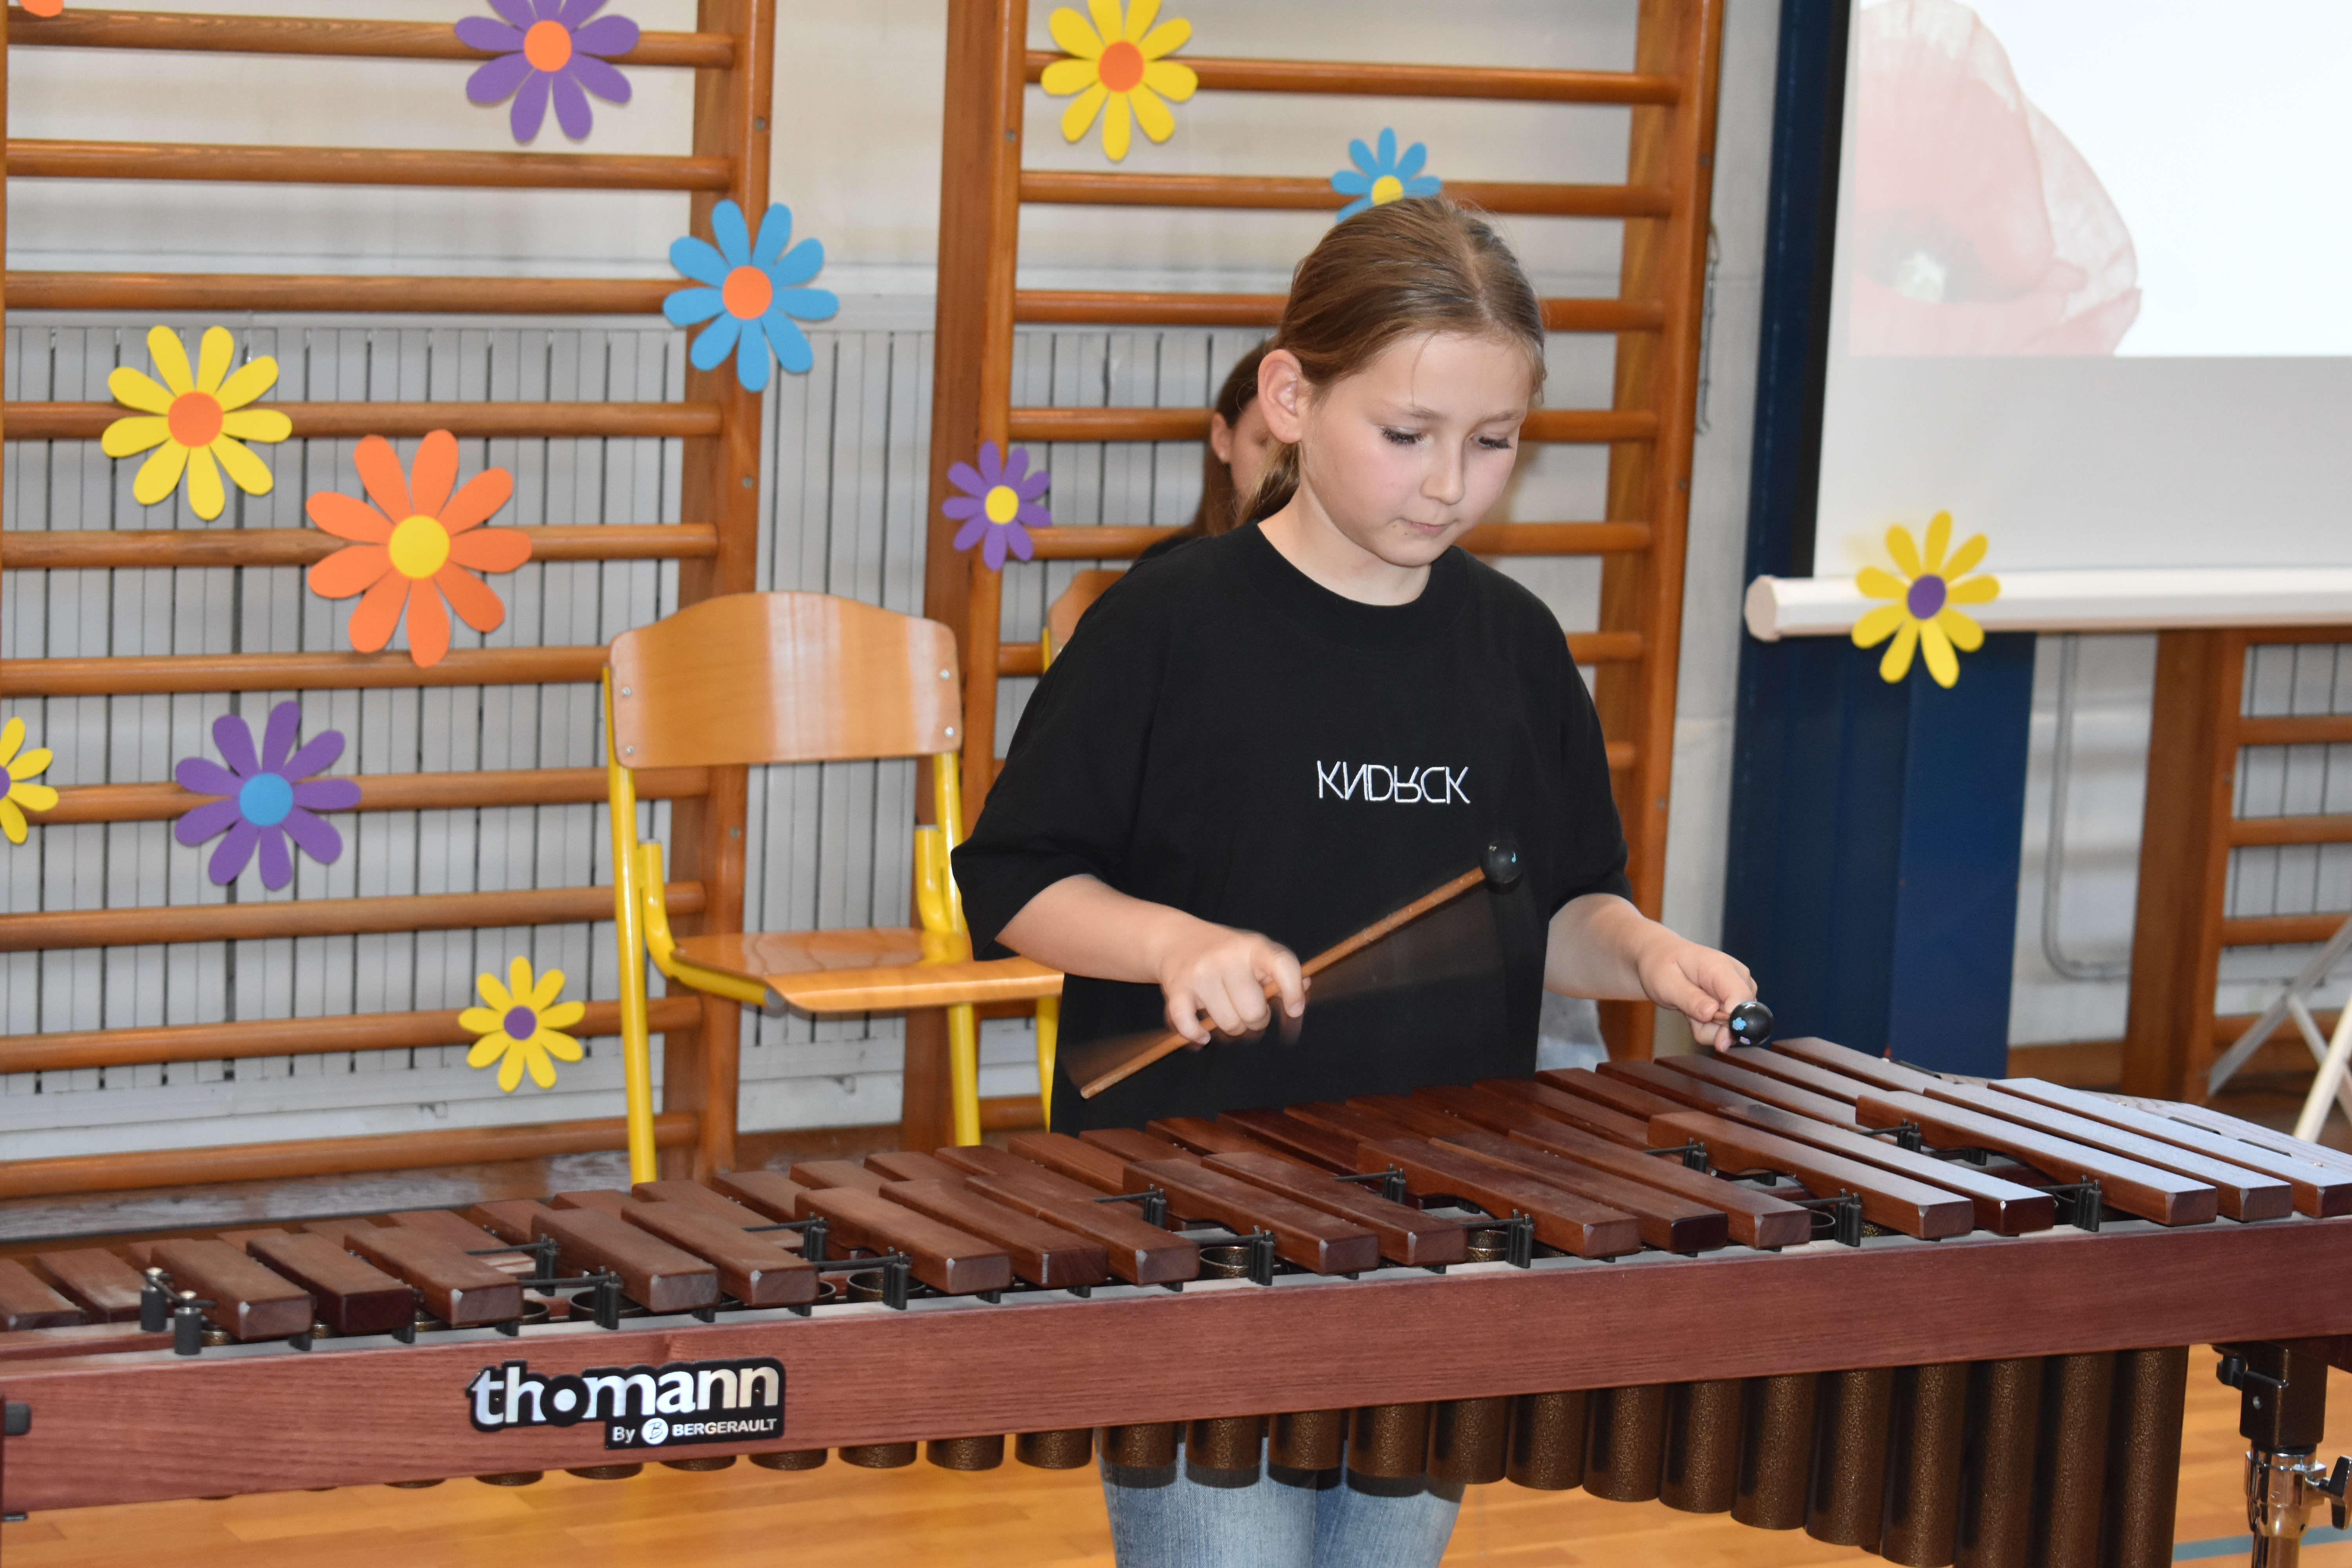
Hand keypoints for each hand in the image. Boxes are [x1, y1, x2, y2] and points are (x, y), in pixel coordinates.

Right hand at [1153, 920, 1305, 1045]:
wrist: (1177, 939)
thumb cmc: (1225, 953)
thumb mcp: (1256, 952)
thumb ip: (1281, 972)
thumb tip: (1305, 987)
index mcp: (1254, 947)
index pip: (1283, 965)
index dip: (1293, 992)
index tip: (1294, 1011)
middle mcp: (1227, 957)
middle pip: (1254, 1012)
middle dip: (1256, 1021)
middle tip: (1249, 1012)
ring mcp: (1200, 973)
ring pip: (1228, 1025)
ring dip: (1230, 1029)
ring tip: (1227, 1013)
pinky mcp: (1177, 988)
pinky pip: (1190, 1025)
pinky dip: (1196, 1036)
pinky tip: (1203, 1034)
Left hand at [1632, 932, 1755, 1047]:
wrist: (1660, 957)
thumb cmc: (1661, 966)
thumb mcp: (1666, 983)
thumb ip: (1690, 999)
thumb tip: (1712, 1013)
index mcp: (1721, 966)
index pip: (1742, 997)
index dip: (1735, 1023)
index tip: (1718, 1040)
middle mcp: (1737, 976)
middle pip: (1741, 1016)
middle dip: (1715, 1028)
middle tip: (1689, 1016)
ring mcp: (1739, 988)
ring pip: (1733, 1025)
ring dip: (1709, 1028)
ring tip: (1690, 1008)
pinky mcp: (1736, 1000)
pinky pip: (1728, 1025)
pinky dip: (1710, 1026)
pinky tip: (1697, 1010)